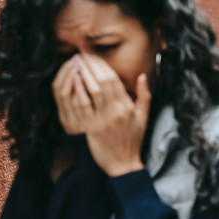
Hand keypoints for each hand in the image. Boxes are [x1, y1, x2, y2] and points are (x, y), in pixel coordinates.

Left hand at [51, 54, 149, 176]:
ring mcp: (104, 119)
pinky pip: (84, 105)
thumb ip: (144, 95)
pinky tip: (74, 80)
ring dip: (84, 74)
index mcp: (128, 107)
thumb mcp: (143, 117)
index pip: (114, 80)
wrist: (124, 164)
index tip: (94, 56)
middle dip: (92, 65)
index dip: (103, 66)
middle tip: (82, 54)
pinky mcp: (92, 127)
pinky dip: (79, 91)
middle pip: (102, 81)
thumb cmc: (133, 140)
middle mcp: (117, 111)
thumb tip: (142, 76)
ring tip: (77, 62)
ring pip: (93, 90)